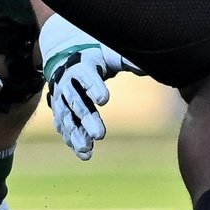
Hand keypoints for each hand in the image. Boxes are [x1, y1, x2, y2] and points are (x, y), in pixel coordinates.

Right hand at [39, 18, 136, 161]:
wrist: (69, 62)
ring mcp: (61, 100)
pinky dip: (73, 140)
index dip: (95, 87)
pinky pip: (65, 128)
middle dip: (87, 120)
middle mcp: (67, 85)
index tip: (105, 99)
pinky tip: (84, 153)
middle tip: (100, 135)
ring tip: (87, 149)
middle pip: (76, 103)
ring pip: (67, 119)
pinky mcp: (61, 112)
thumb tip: (148, 67)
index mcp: (80, 68)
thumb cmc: (97, 59)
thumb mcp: (112, 56)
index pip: (86, 77)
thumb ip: (129, 61)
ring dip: (76, 135)